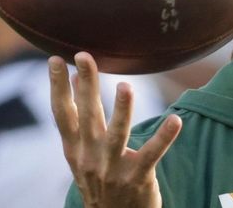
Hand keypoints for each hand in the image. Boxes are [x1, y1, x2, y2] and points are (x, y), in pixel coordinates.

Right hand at [49, 52, 181, 207]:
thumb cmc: (98, 176)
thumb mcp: (81, 151)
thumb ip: (79, 117)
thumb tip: (76, 78)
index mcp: (74, 148)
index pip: (62, 113)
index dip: (58, 87)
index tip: (56, 59)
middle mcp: (89, 157)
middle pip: (87, 116)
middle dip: (86, 85)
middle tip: (85, 56)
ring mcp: (112, 168)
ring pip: (117, 134)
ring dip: (122, 110)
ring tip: (126, 86)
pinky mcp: (137, 178)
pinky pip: (152, 154)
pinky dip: (164, 137)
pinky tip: (176, 120)